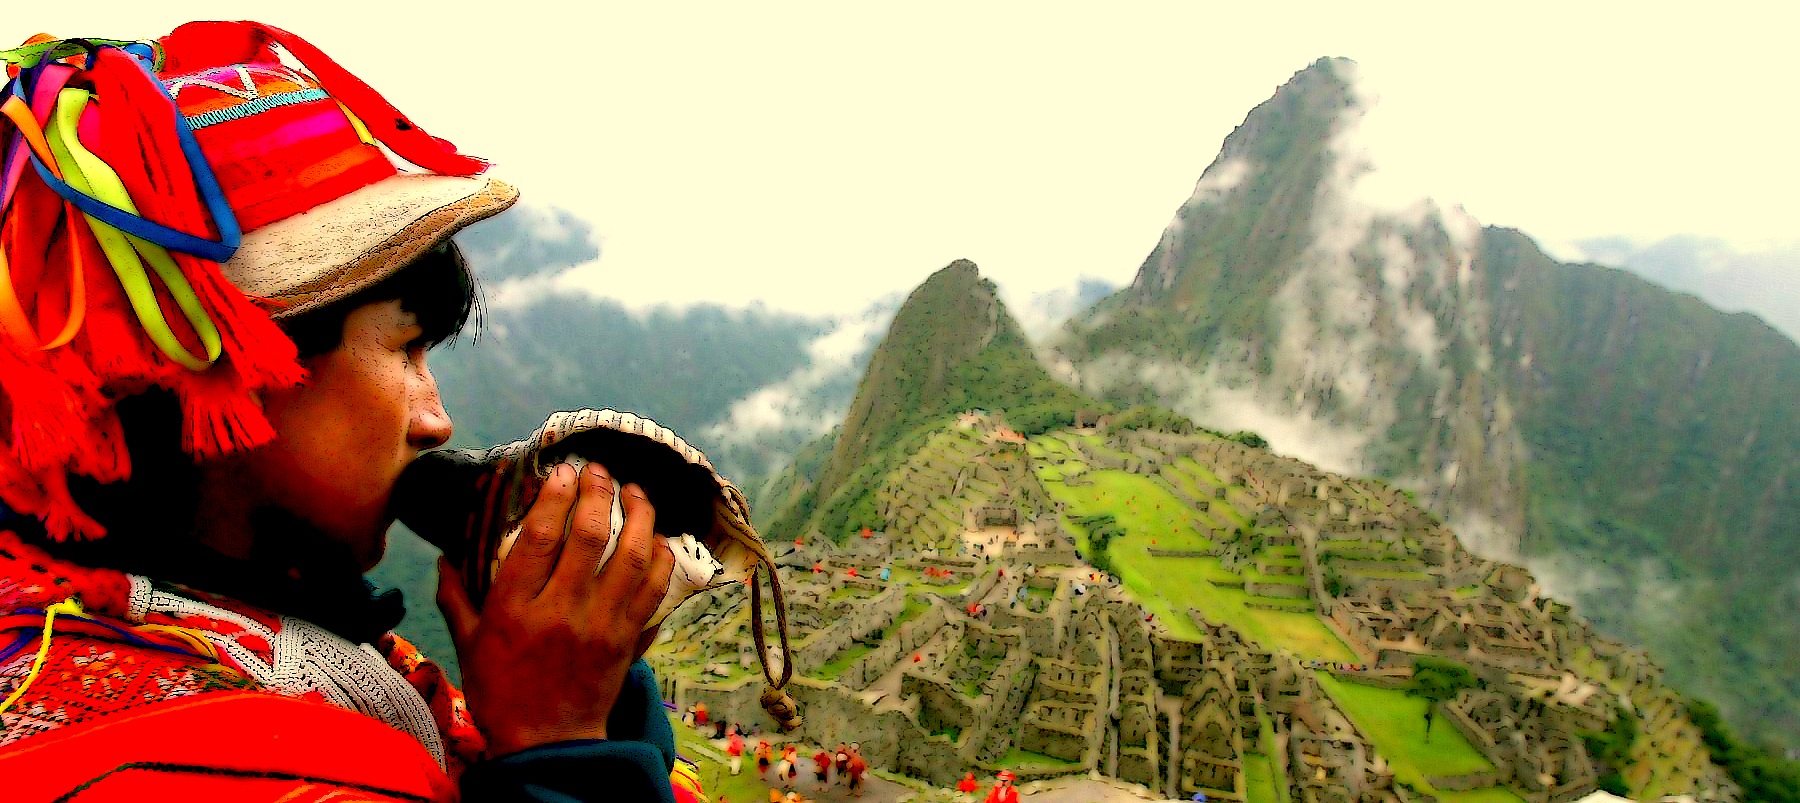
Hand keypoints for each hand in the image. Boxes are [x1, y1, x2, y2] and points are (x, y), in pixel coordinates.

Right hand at [437, 461, 673, 755]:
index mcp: (516, 610)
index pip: (539, 539)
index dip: (554, 497)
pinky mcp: (628, 639)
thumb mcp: (467, 645)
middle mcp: (562, 612)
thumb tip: (444, 557)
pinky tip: (658, 537)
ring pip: (633, 557)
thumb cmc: (502, 693)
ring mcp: (602, 625)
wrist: (548, 743)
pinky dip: (662, 558)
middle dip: (599, 492)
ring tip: (637, 491)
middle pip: (591, 537)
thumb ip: (457, 597)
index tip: (562, 471)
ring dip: (640, 516)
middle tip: (600, 470)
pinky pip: (654, 590)